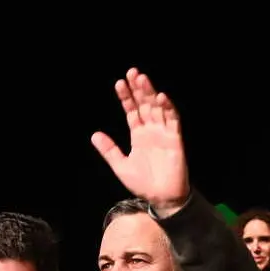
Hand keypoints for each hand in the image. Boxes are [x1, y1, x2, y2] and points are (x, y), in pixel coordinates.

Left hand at [91, 68, 189, 216]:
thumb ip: (109, 150)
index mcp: (138, 135)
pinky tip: (160, 97)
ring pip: (157, 108)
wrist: (161, 198)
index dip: (126, 97)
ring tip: (142, 79)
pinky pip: (172, 120)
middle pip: (144, 104)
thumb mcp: (121, 166)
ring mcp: (164, 133)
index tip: (119, 83)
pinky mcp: (175, 139)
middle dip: (138, 89)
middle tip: (132, 72)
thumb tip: (94, 134)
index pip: (132, 111)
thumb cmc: (143, 183)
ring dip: (150, 93)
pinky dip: (168, 109)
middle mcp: (151, 130)